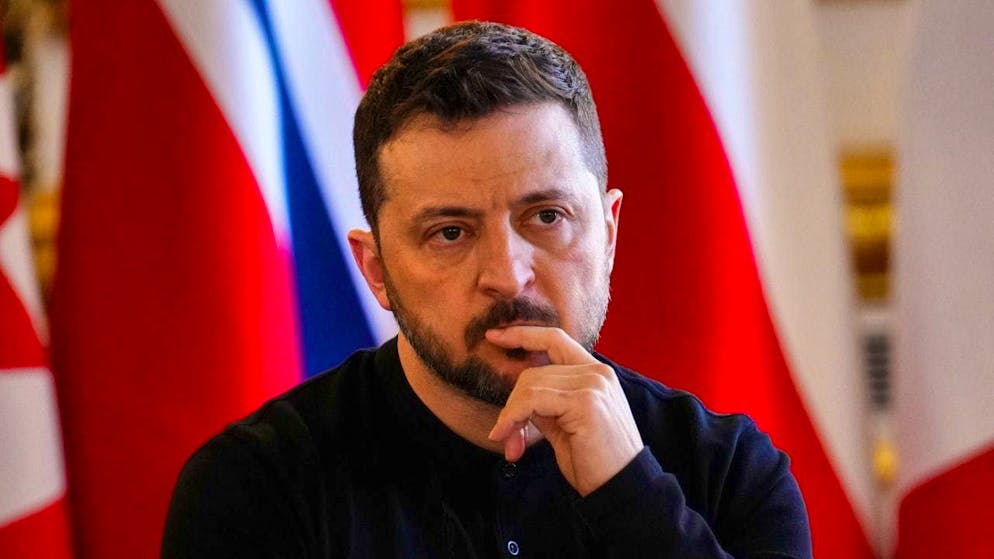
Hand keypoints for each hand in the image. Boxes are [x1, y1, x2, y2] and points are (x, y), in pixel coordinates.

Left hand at [486, 326, 643, 495]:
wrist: (622, 488)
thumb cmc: (594, 462)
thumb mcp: (563, 427)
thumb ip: (543, 405)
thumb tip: (513, 400)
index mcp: (595, 374)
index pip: (555, 339)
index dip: (522, 334)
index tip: (494, 336)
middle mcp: (597, 372)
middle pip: (533, 371)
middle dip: (511, 404)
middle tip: (503, 436)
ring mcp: (593, 384)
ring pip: (530, 385)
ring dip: (510, 415)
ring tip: (510, 444)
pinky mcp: (585, 401)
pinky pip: (533, 400)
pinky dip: (514, 417)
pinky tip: (509, 439)